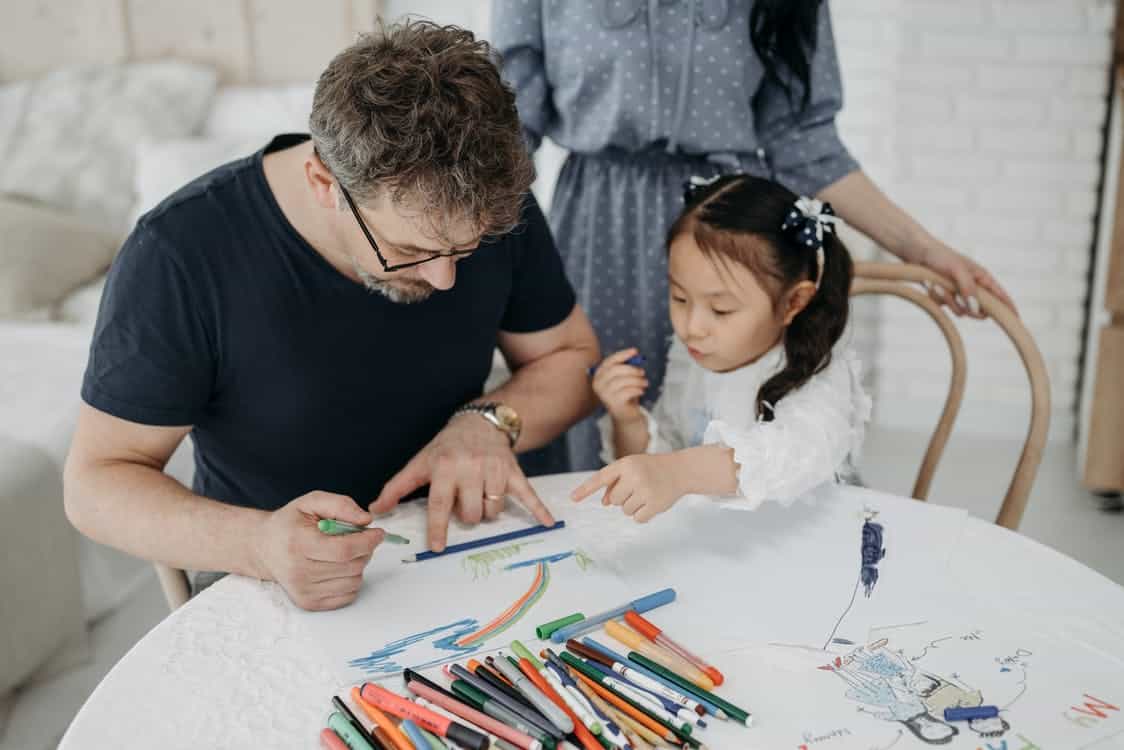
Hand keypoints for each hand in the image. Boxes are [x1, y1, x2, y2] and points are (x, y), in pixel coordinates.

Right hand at [252, 491, 383, 610]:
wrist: (264, 548)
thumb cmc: (290, 524)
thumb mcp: (312, 502)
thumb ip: (341, 505)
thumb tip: (366, 520)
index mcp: (298, 544)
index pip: (344, 550)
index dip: (368, 541)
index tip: (378, 533)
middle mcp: (298, 572)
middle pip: (353, 566)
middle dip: (364, 550)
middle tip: (357, 539)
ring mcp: (303, 591)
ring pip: (354, 581)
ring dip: (358, 565)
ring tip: (342, 553)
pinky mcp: (309, 604)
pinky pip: (348, 595)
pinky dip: (350, 580)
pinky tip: (337, 567)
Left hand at [370, 414, 554, 551]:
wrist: (479, 423)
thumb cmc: (446, 447)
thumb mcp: (420, 462)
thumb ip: (398, 487)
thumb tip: (375, 510)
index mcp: (445, 467)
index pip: (440, 503)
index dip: (438, 527)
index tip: (437, 547)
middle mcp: (471, 468)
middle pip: (471, 513)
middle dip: (467, 516)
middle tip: (463, 505)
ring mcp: (495, 470)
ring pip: (493, 509)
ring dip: (486, 512)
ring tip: (480, 498)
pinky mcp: (514, 471)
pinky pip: (527, 494)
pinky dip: (538, 510)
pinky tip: (547, 523)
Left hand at [570, 453, 687, 522]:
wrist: (680, 470)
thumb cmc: (651, 469)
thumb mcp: (631, 468)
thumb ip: (615, 482)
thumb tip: (604, 502)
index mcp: (625, 464)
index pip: (601, 478)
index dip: (585, 489)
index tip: (572, 498)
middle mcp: (634, 476)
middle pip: (613, 500)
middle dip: (622, 498)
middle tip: (637, 489)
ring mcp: (645, 490)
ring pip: (625, 510)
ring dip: (633, 506)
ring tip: (646, 493)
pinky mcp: (655, 504)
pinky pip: (637, 519)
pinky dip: (643, 514)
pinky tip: (652, 503)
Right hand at [592, 348, 647, 422]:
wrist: (625, 414)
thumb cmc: (625, 393)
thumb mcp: (624, 378)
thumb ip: (627, 367)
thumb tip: (635, 356)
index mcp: (599, 375)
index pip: (609, 361)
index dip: (623, 355)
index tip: (635, 351)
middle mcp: (598, 384)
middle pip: (615, 370)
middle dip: (632, 369)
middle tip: (642, 372)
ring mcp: (604, 394)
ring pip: (623, 381)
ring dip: (637, 381)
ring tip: (644, 383)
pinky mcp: (613, 403)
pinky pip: (628, 391)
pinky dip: (638, 389)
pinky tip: (641, 391)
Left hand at [916, 240, 1015, 317]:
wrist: (916, 253)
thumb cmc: (940, 256)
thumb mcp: (957, 270)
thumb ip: (968, 289)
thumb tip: (976, 310)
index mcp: (982, 278)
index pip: (1001, 296)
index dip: (1009, 309)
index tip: (1017, 320)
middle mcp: (973, 287)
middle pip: (980, 310)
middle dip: (969, 308)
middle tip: (956, 296)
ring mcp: (958, 294)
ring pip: (961, 311)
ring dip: (948, 300)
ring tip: (938, 285)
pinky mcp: (944, 298)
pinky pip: (944, 307)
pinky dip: (937, 298)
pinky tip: (930, 285)